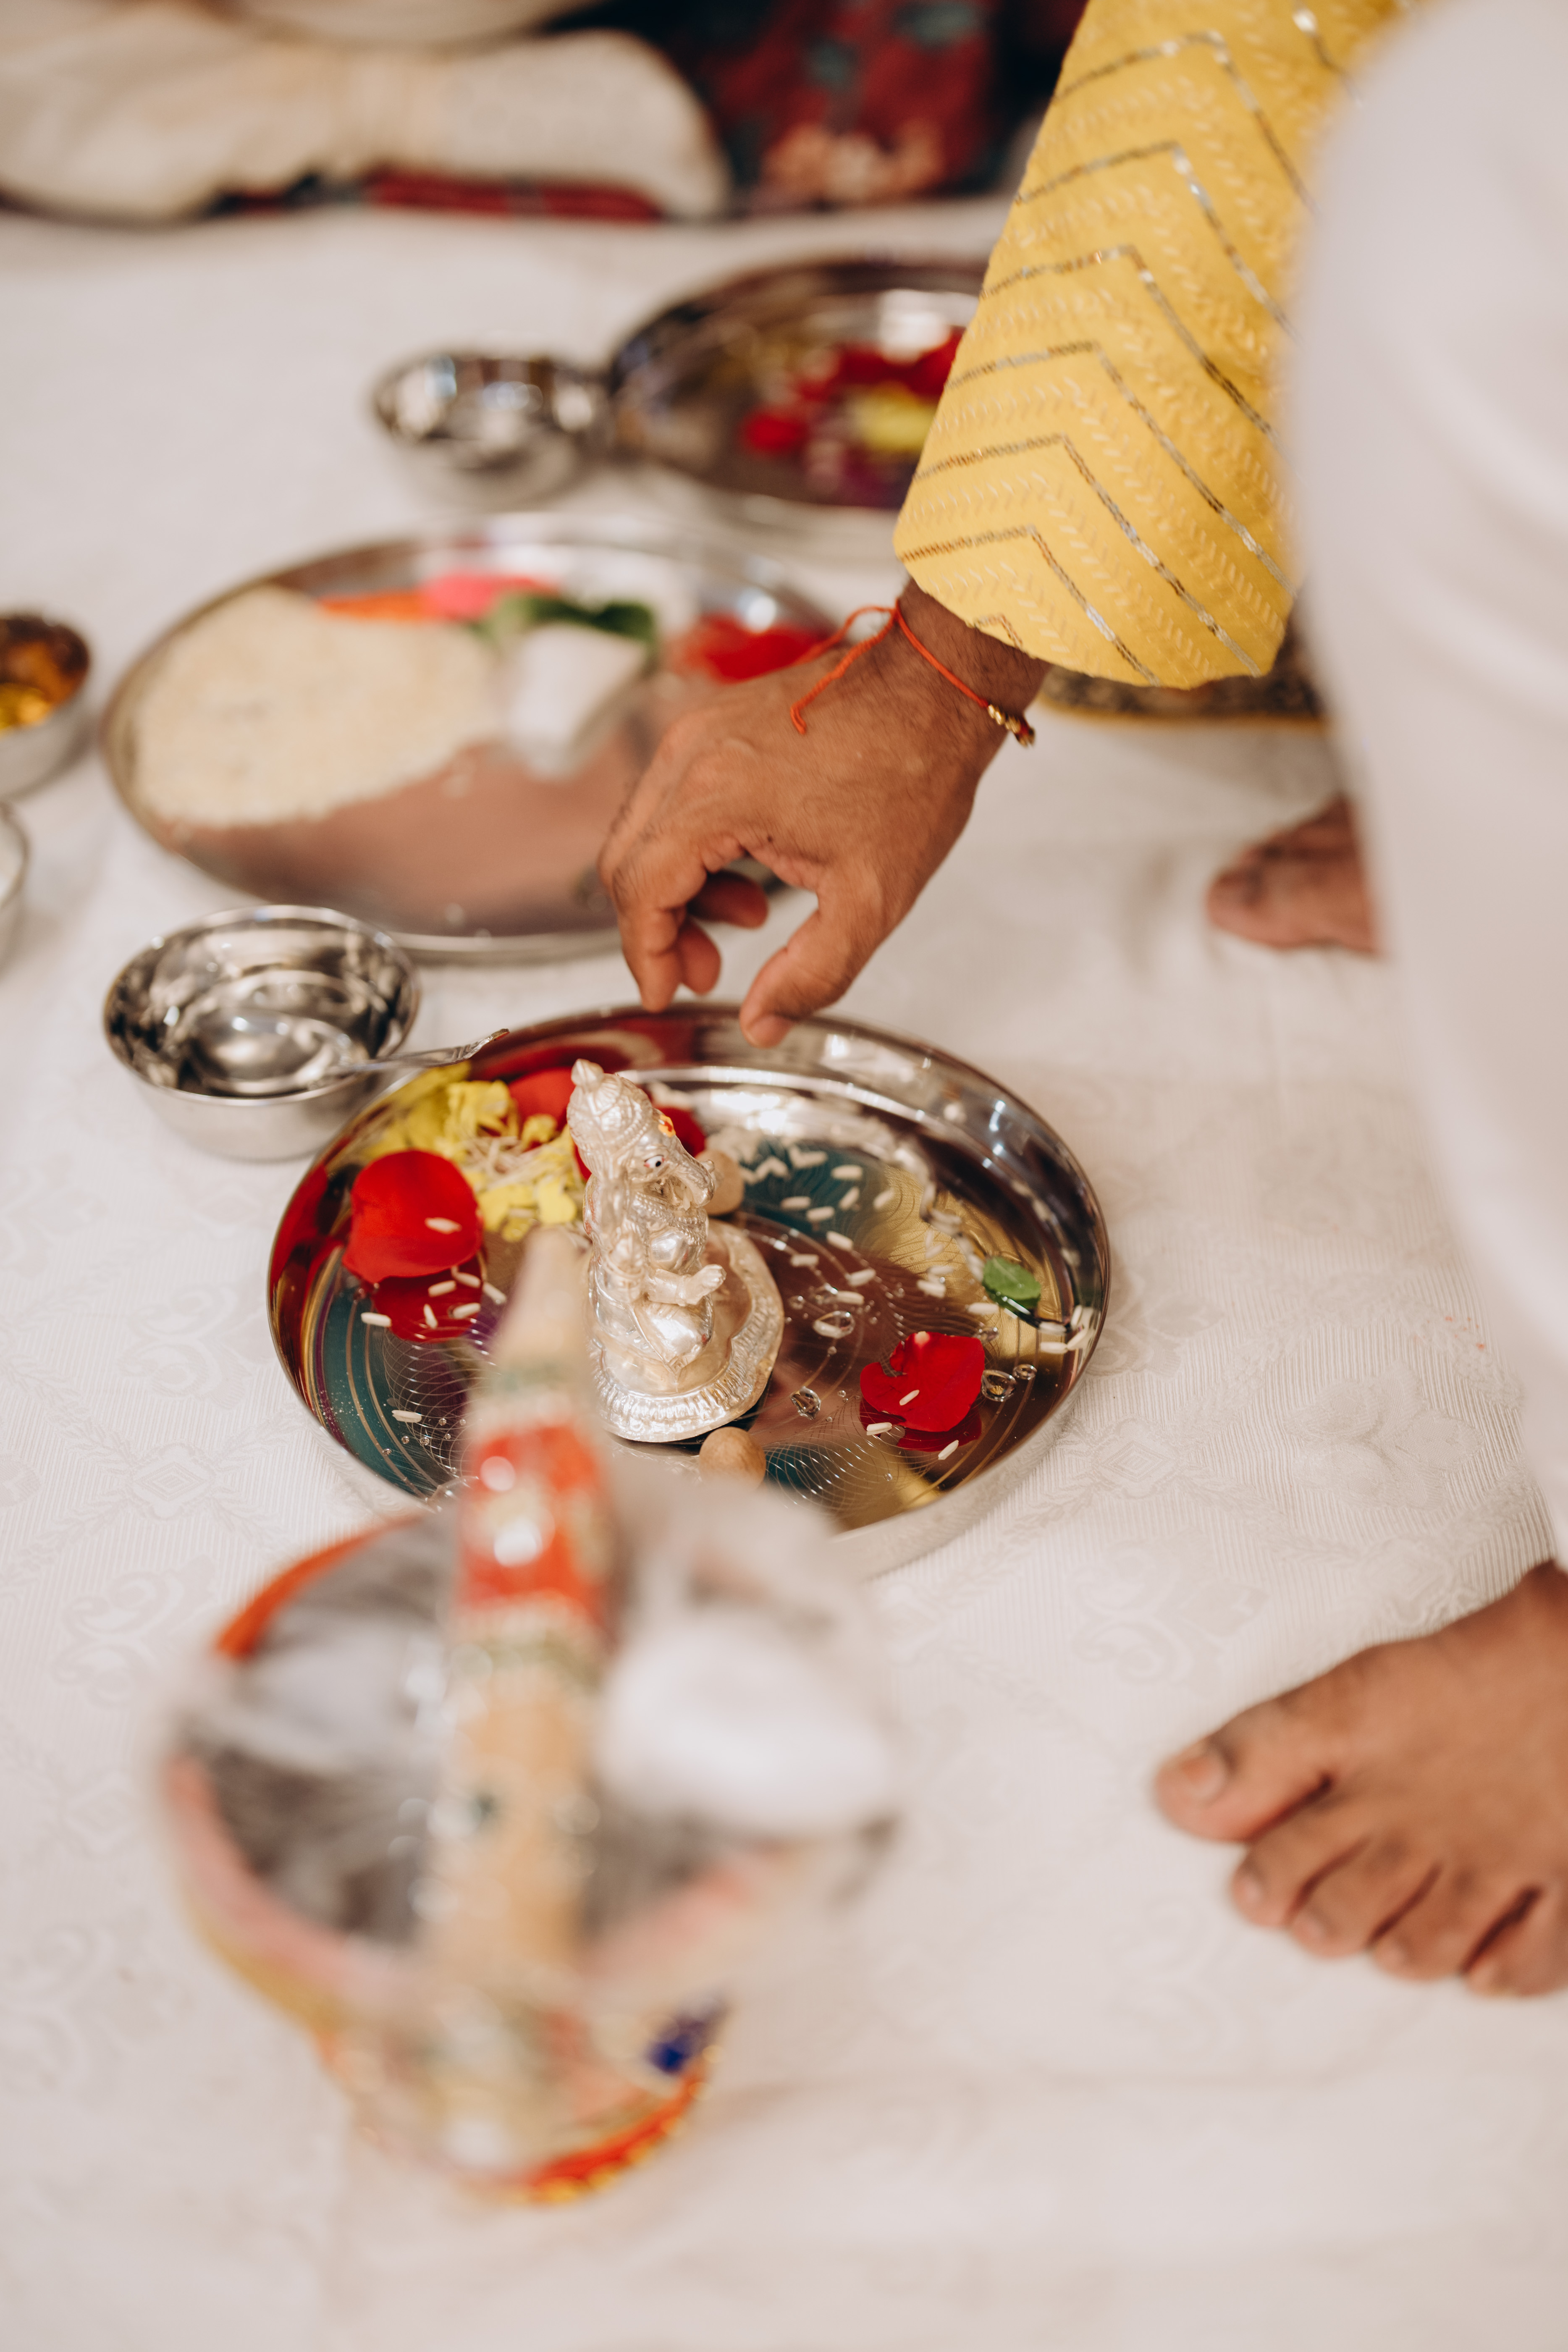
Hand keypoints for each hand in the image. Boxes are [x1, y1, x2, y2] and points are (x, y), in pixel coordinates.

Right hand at [598, 585, 1046, 1044]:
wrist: (939, 689)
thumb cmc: (912, 776)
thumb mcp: (869, 901)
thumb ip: (809, 975)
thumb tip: (758, 1024)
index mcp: (715, 795)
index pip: (640, 890)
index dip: (645, 954)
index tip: (663, 994)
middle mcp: (690, 754)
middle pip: (627, 861)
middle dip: (657, 929)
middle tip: (705, 971)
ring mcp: (697, 731)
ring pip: (647, 830)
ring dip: (679, 889)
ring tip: (746, 921)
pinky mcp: (715, 723)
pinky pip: (674, 799)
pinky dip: (695, 848)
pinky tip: (751, 873)